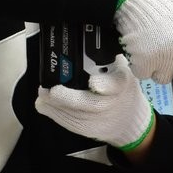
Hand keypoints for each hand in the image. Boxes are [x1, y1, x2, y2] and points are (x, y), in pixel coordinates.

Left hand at [35, 53, 152, 150]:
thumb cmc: (120, 89)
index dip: (104, 84)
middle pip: (92, 104)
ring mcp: (103, 121)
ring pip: (77, 116)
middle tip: (49, 90)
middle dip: (68, 98)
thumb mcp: (120, 70)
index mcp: (123, 84)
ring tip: (43, 96)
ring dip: (56, 106)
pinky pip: (72, 124)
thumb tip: (82, 41)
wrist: (129, 118)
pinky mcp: (92, 131)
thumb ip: (105, 59)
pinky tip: (46, 106)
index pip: (116, 84)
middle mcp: (114, 104)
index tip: (92, 81)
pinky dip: (57, 115)